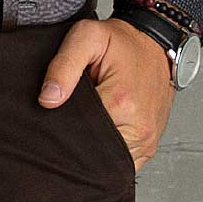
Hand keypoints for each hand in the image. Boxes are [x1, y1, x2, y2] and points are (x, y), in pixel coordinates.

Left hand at [38, 13, 171, 170]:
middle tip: (64, 127)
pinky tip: (97, 140)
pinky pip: (122, 165)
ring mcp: (146, 142)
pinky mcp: (148, 147)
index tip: (53, 120)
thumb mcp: (87, 36)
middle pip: (92, 155)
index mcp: (120, 102)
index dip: (60, 131)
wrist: (155, 44)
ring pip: (106, 165)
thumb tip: (47, 99)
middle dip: (74, 146)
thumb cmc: (122, 42)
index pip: (77, 135)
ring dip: (90, 155)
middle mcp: (138, 128)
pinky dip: (106, 158)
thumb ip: (63, 66)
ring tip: (81, 132)